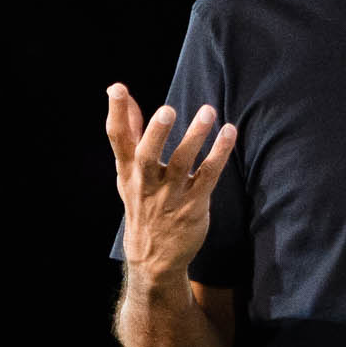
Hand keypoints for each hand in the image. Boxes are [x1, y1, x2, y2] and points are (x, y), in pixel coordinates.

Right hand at [106, 83, 236, 276]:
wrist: (154, 258)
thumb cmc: (142, 204)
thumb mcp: (128, 172)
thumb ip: (128, 131)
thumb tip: (118, 92)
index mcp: (128, 172)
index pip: (118, 140)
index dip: (116, 113)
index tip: (116, 89)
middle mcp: (146, 183)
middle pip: (147, 156)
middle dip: (156, 134)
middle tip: (167, 110)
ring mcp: (170, 195)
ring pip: (182, 164)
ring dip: (195, 137)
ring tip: (208, 112)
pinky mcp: (193, 205)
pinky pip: (208, 176)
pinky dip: (219, 154)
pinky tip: (229, 132)